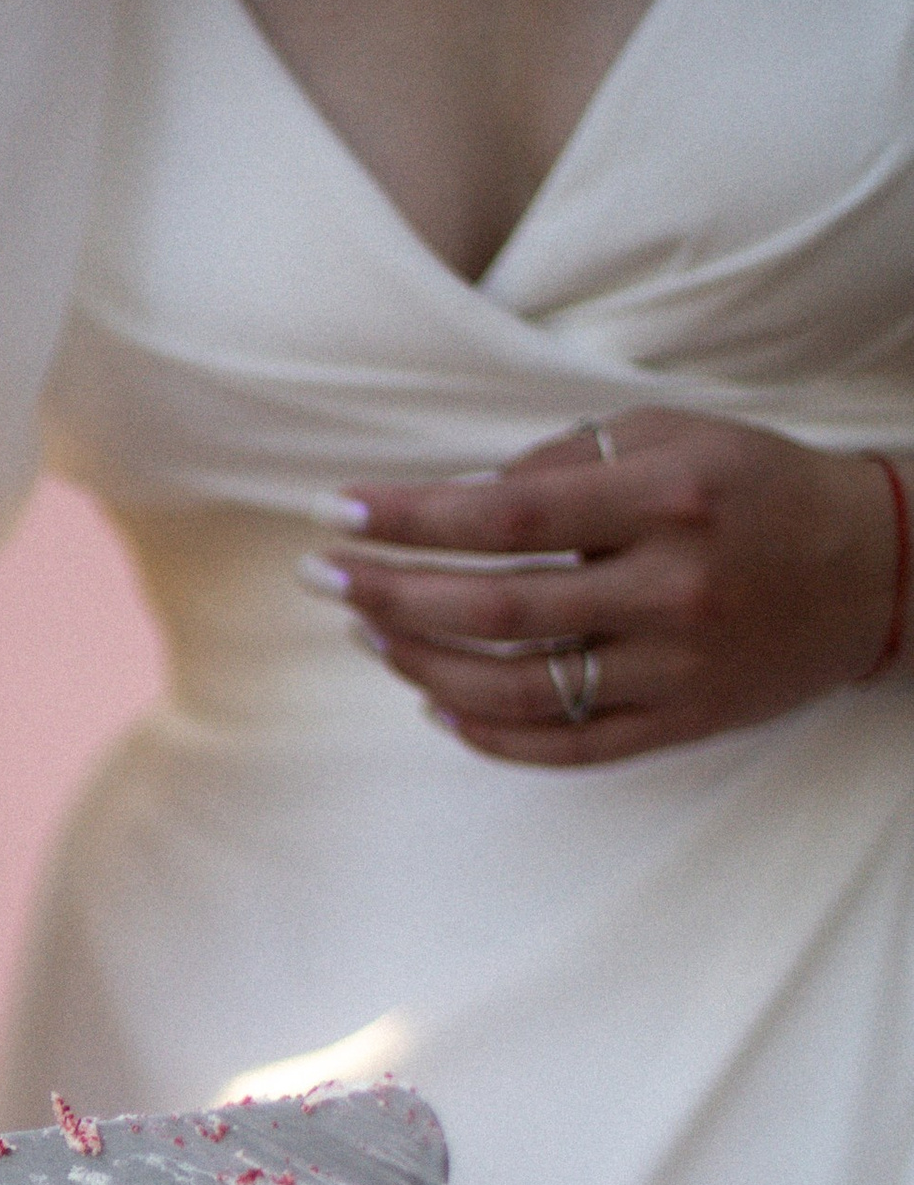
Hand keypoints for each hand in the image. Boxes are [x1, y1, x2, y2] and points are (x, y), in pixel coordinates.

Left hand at [305, 414, 903, 765]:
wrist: (876, 568)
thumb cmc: (758, 487)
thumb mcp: (677, 436)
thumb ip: (569, 458)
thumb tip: (462, 497)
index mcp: (665, 502)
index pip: (505, 517)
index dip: (410, 518)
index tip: (339, 510)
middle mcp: (669, 591)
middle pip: (496, 610)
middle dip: (392, 595)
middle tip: (325, 579)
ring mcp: (674, 670)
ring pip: (517, 688)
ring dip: (424, 665)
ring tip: (373, 631)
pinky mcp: (681, 725)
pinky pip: (563, 747)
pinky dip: (487, 734)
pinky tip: (435, 705)